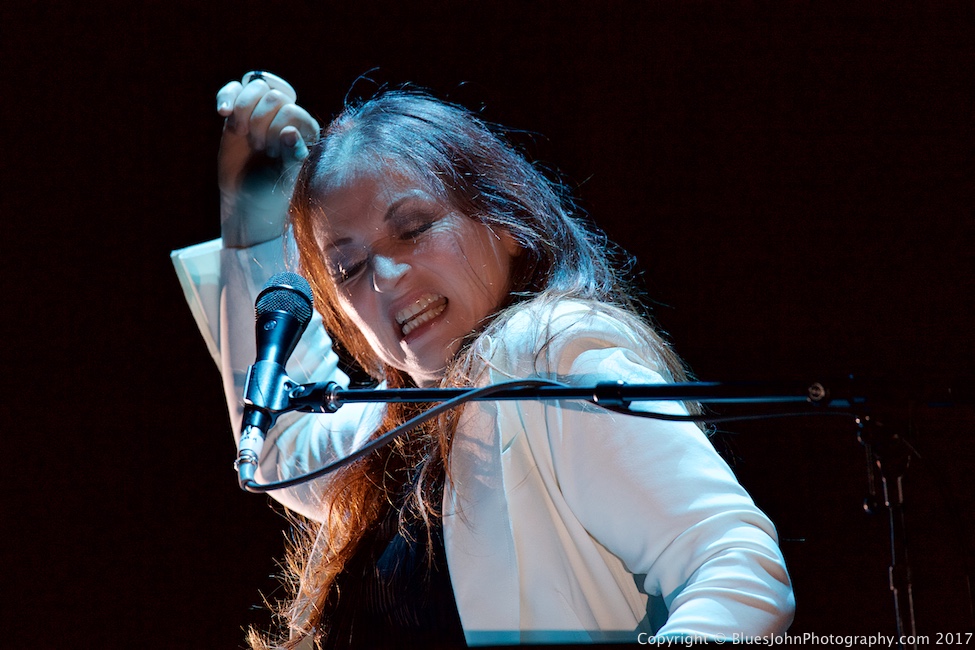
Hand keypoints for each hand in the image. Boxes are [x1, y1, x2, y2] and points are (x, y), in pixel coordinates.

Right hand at [215, 71, 319, 247]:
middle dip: (260, 122)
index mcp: (305, 129)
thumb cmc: (272, 190)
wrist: (246, 198)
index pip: (291, 111)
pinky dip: (226, 97)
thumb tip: (290, 131)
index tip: (270, 154)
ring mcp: (262, 111)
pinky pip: (234, 89)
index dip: (276, 130)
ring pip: (255, 86)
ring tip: (242, 134)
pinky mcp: (239, 112)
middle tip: (259, 148)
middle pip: (273, 96)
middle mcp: (287, 115)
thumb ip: (292, 155)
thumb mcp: (285, 177)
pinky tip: (223, 114)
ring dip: (244, 110)